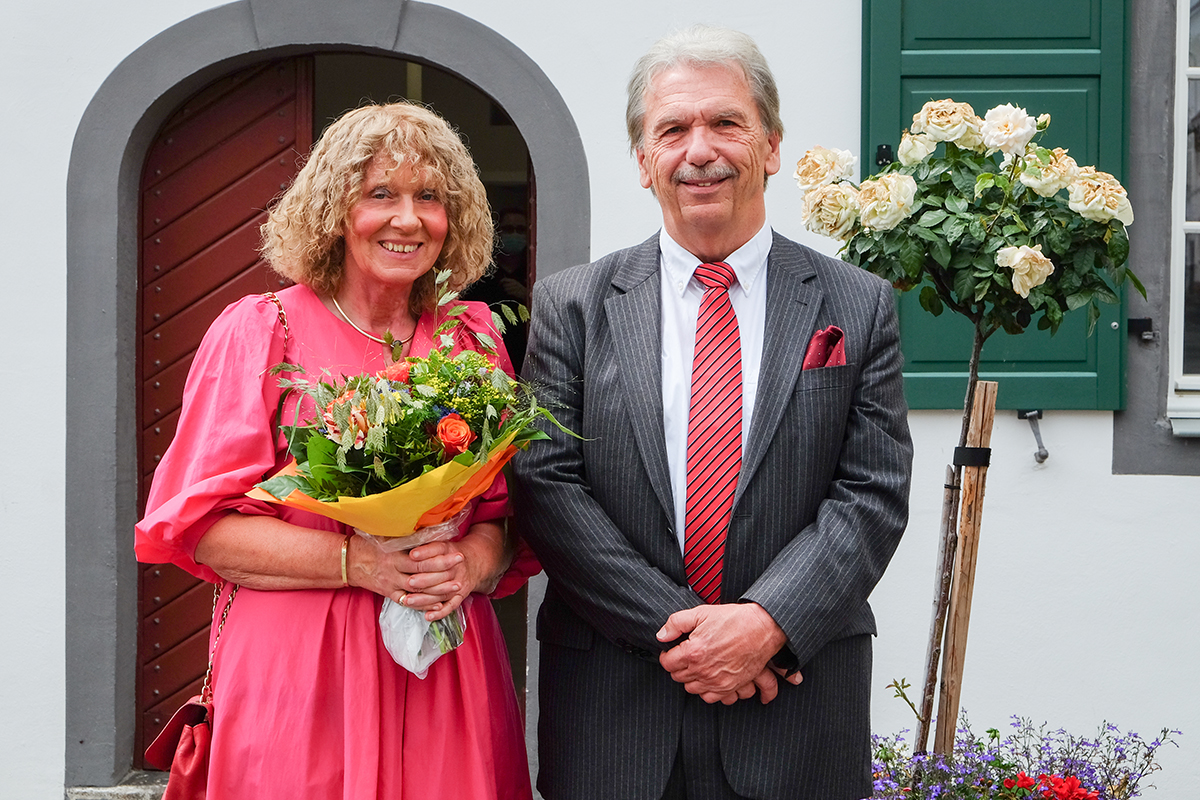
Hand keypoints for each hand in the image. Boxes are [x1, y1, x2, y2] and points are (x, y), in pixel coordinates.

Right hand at [347, 536, 467, 617]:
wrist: (347, 562)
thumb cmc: (367, 544)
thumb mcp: (383, 534)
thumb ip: (402, 532)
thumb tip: (424, 522)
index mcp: (393, 555)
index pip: (419, 559)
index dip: (438, 557)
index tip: (455, 550)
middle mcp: (393, 572)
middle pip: (422, 575)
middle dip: (443, 571)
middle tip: (460, 565)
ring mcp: (391, 585)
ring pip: (418, 591)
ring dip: (438, 590)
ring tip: (457, 586)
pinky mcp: (389, 594)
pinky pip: (408, 602)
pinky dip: (423, 604)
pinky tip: (438, 604)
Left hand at [399, 521, 513, 620]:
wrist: (475, 562)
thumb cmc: (450, 552)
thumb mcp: (441, 542)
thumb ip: (425, 542)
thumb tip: (405, 536)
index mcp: (449, 550)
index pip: (438, 551)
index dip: (425, 553)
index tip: (412, 555)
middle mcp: (455, 567)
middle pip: (440, 574)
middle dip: (424, 579)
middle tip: (409, 581)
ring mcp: (459, 583)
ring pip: (441, 592)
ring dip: (425, 598)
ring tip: (409, 600)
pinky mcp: (460, 596)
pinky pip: (451, 606)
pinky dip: (439, 612)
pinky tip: (427, 616)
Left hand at [656, 603, 793, 701]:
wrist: (762, 628)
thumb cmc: (734, 620)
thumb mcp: (701, 613)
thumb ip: (676, 623)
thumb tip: (661, 635)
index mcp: (694, 652)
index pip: (667, 663)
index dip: (666, 656)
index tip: (670, 651)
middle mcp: (704, 670)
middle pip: (678, 677)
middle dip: (678, 666)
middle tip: (684, 656)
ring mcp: (717, 681)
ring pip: (691, 689)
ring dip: (690, 678)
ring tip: (696, 665)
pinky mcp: (730, 687)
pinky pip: (710, 698)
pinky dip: (706, 690)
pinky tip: (707, 678)